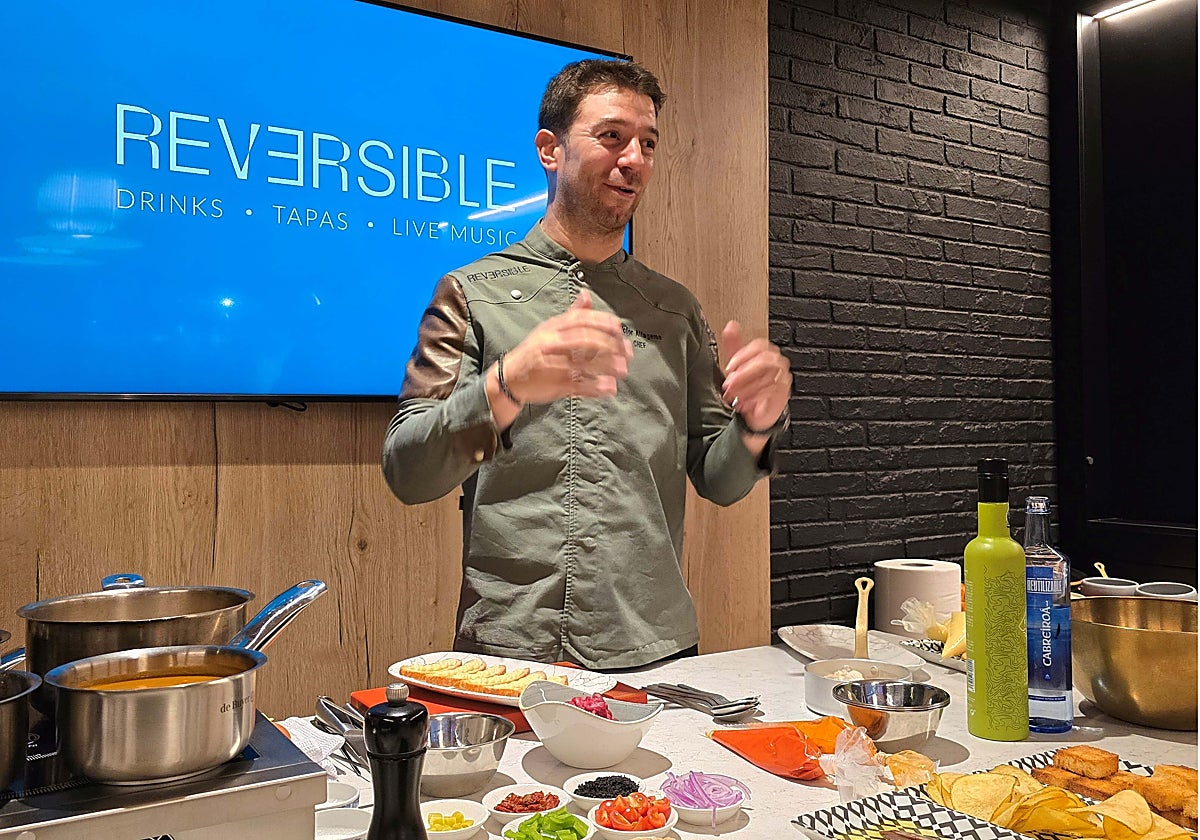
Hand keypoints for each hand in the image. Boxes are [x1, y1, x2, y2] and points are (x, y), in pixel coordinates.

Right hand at [501, 290, 633, 403]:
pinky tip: (609, 388)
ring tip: (622, 370)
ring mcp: (552, 365)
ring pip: (583, 364)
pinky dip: (595, 388)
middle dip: (609, 345)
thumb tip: (586, 295)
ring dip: (606, 367)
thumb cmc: (533, 352)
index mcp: (552, 328)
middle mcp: (552, 344)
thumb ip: (571, 314)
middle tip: (626, 352)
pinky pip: (578, 386)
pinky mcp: (554, 385)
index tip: (619, 328)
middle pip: (584, 340)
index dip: (602, 323)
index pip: (580, 320)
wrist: (509, 378)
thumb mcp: (549, 329)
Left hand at [720, 321, 790, 432]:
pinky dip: (755, 397)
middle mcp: (777, 364)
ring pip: (767, 377)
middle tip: (730, 383)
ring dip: (746, 387)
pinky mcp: (783, 395)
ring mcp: (782, 379)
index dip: (743, 355)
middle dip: (744, 373)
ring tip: (733, 395)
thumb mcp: (736, 365)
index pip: (760, 346)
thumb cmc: (748, 387)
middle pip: (765, 361)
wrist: (755, 412)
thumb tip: (731, 326)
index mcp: (767, 353)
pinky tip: (744, 402)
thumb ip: (733, 346)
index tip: (729, 367)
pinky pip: (772, 392)